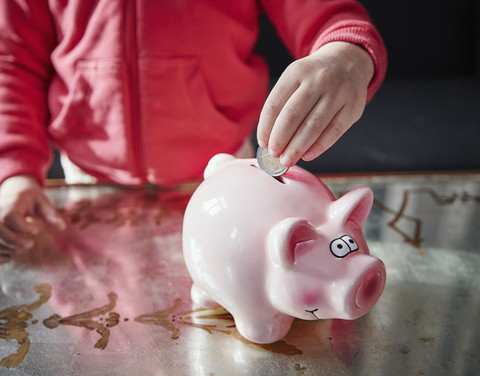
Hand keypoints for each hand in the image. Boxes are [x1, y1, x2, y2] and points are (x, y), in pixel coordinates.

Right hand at [0, 175, 64, 252]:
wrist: (15, 191)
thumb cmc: (31, 197)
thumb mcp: (43, 201)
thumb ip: (51, 214)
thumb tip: (62, 227)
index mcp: (13, 202)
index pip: (11, 216)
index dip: (22, 226)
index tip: (36, 230)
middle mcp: (0, 210)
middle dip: (14, 240)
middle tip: (31, 244)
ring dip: (9, 246)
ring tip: (26, 247)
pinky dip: (4, 247)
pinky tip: (17, 249)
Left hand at [257, 41, 374, 166]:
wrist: (348, 62)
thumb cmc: (314, 79)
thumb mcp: (295, 79)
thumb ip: (282, 105)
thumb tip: (269, 141)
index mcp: (296, 72)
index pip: (274, 104)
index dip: (265, 128)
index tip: (263, 143)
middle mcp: (318, 80)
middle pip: (292, 116)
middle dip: (280, 140)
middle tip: (274, 155)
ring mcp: (338, 93)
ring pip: (313, 126)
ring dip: (297, 147)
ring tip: (287, 160)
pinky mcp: (352, 108)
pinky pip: (333, 132)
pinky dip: (318, 147)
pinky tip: (307, 155)